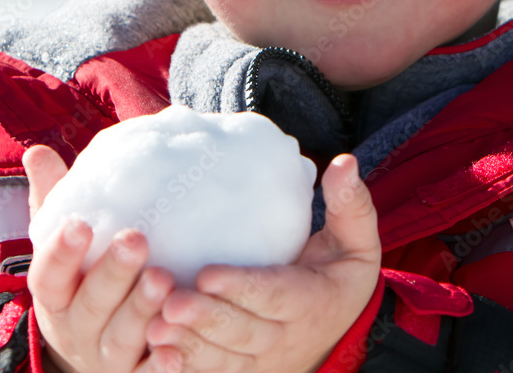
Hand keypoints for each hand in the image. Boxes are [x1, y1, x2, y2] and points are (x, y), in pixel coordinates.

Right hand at [23, 144, 179, 372]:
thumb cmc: (83, 275)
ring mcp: (104, 356)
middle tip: (136, 239)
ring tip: (165, 279)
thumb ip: (54, 197)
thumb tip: (37, 150)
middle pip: (90, 304)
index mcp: (55, 292)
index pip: (49, 273)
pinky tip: (177, 348)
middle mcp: (76, 327)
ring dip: (141, 311)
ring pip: (120, 339)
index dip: (62, 250)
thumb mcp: (65, 240)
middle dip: (112, 273)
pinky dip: (161, 363)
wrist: (93, 347)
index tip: (81, 221)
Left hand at [146, 153, 381, 372]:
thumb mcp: (357, 239)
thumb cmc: (340, 273)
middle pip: (244, 331)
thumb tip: (344, 161)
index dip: (242, 287)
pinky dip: (187, 369)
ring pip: (225, 358)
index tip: (207, 273)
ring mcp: (263, 359)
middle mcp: (286, 336)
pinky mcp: (243, 370)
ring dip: (190, 346)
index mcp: (312, 299)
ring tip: (155, 329)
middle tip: (172, 303)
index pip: (275, 294)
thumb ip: (350, 203)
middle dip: (207, 319)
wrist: (338, 328)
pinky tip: (158, 356)